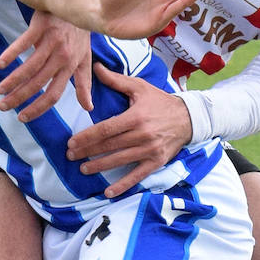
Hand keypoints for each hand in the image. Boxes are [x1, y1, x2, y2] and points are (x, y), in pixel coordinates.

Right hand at [0, 10, 93, 120]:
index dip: (38, 108)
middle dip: (19, 98)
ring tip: (0, 90)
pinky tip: (0, 64)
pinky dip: (11, 53)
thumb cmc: (79, 33)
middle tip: (3, 107)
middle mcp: (62, 56)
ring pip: (30, 66)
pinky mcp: (41, 26)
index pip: (54, 94)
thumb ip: (83, 84)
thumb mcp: (84, 59)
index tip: (22, 117)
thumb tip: (88, 108)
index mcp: (70, 67)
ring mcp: (52, 41)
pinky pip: (24, 42)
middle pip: (38, 83)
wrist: (78, 2)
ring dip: (13, 80)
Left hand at [66, 63, 192, 196]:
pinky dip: (122, 185)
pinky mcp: (156, 162)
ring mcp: (149, 150)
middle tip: (70, 156)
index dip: (87, 137)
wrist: (188, 118)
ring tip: (83, 169)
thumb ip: (116, 80)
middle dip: (87, 152)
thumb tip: (96, 67)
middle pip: (109, 146)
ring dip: (99, 167)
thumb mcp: (139, 87)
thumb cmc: (160, 101)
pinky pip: (137, 176)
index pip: (106, 129)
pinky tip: (108, 192)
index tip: (72, 142)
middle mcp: (142, 135)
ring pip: (119, 161)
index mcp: (135, 117)